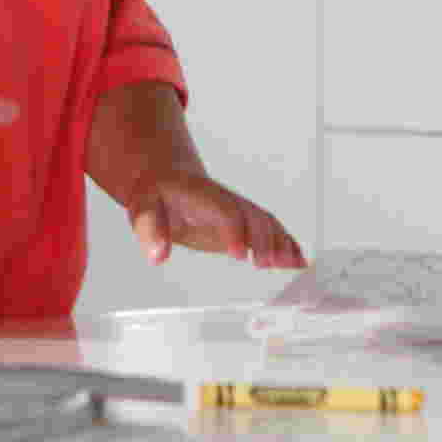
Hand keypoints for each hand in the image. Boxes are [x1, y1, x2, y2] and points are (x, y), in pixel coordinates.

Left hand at [127, 171, 305, 272]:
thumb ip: (150, 231)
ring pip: (265, 221)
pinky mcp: (244, 221)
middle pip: (252, 215)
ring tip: (293, 265)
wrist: (167, 177)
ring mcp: (238, 209)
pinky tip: (298, 261)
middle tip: (266, 264)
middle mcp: (225, 199)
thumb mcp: (143, 209)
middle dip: (263, 239)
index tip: (238, 254)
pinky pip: (269, 229)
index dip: (233, 230)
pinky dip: (286, 244)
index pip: (223, 210)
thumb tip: (157, 255)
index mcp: (200, 194)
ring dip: (281, 242)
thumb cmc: (156, 194)